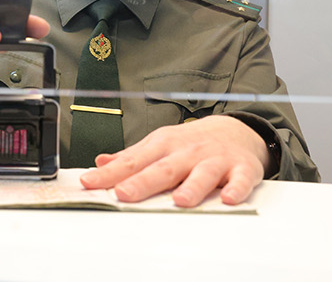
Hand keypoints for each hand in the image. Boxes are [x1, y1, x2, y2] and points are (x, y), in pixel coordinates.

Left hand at [81, 118, 270, 208]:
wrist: (235, 131)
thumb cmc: (191, 143)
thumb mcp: (160, 145)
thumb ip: (131, 157)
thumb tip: (101, 162)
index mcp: (165, 145)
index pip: (134, 161)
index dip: (111, 173)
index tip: (91, 182)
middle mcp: (187, 152)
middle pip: (164, 168)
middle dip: (143, 181)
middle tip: (124, 194)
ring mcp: (214, 159)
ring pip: (202, 174)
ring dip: (192, 186)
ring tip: (180, 200)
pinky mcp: (240, 169)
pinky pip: (240, 180)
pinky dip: (236, 188)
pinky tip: (228, 198)